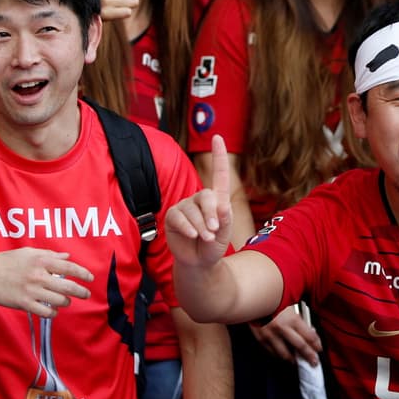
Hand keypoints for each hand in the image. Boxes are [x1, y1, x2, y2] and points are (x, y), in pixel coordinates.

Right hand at [0, 248, 92, 318]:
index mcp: (41, 261)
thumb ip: (48, 254)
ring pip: (59, 301)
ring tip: (65, 301)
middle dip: (81, 292)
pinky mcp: (24, 303)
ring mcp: (31, 290)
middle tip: (86, 294)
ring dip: (65, 302)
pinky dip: (52, 312)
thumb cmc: (4, 262)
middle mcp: (39, 276)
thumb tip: (66, 257)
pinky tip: (52, 310)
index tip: (90, 278)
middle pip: (68, 287)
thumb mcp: (27, 253)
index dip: (83, 273)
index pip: (69, 268)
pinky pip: (45, 312)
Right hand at [165, 135, 234, 267]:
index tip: (217, 136)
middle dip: (211, 215)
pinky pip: (179, 217)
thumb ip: (226, 219)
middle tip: (214, 230)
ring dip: (201, 226)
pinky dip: (188, 227)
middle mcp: (199, 199)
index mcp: (217, 199)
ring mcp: (184, 206)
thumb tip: (222, 206)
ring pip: (192, 210)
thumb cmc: (214, 245)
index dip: (218, 155)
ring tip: (205, 238)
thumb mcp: (225, 232)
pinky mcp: (172, 217)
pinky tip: (192, 236)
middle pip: (206, 196)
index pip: (219, 173)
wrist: (199, 262)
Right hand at [249, 306, 322, 365]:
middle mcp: (283, 329)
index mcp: (292, 319)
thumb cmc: (271, 299)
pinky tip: (281, 356)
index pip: (309, 336)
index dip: (316, 344)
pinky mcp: (261, 339)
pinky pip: (271, 352)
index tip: (319, 349)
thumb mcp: (289, 304)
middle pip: (300, 347)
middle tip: (313, 362)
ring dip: (292, 359)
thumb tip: (307, 329)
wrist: (251, 299)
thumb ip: (298, 317)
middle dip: (309, 356)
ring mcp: (271, 336)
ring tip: (296, 361)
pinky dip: (277, 355)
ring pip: (285, 353)